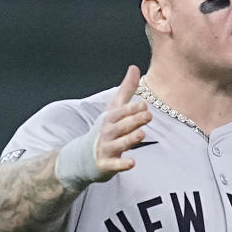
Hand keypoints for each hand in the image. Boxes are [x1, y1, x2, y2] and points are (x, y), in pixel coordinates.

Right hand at [95, 65, 151, 179]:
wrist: (82, 156)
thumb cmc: (105, 128)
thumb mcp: (114, 108)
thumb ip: (126, 89)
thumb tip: (134, 66)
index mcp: (111, 118)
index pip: (121, 112)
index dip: (131, 108)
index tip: (144, 104)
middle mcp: (107, 132)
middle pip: (121, 126)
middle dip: (134, 120)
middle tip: (148, 115)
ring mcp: (106, 148)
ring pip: (118, 143)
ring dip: (129, 139)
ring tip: (141, 134)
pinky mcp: (106, 164)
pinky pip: (114, 165)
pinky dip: (122, 164)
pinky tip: (132, 163)